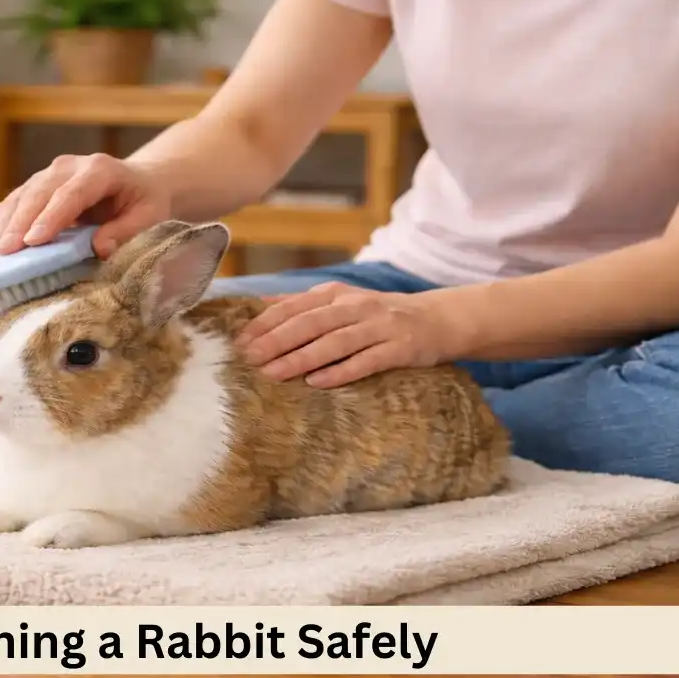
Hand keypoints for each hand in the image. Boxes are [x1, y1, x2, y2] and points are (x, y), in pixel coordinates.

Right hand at [0, 153, 171, 259]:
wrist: (138, 182)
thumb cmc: (144, 202)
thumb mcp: (149, 217)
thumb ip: (126, 231)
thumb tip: (100, 247)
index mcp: (100, 170)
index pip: (72, 193)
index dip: (51, 216)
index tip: (33, 240)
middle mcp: (70, 166)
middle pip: (39, 193)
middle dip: (19, 224)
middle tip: (3, 252)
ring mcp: (50, 173)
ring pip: (21, 196)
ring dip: (5, 224)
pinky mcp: (37, 186)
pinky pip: (14, 202)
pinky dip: (2, 222)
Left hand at [235, 282, 454, 387]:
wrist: (438, 319)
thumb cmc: (379, 315)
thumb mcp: (342, 301)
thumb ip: (304, 304)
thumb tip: (260, 304)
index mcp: (337, 294)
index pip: (295, 306)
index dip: (266, 322)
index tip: (240, 341)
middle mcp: (356, 307)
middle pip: (310, 323)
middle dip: (277, 340)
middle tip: (250, 359)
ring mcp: (379, 326)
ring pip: (335, 342)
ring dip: (302, 358)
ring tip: (274, 374)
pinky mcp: (400, 348)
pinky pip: (367, 360)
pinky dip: (341, 371)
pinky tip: (318, 383)